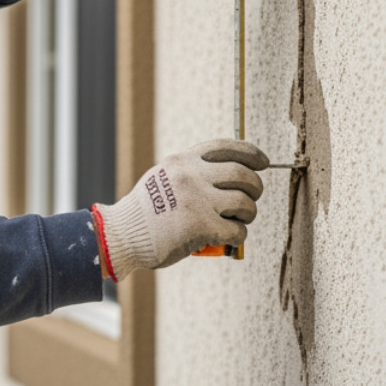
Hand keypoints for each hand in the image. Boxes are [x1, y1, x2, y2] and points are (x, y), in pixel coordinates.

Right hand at [92, 140, 266, 281]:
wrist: (122, 235)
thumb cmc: (145, 212)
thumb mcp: (164, 177)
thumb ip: (191, 173)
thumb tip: (229, 178)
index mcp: (183, 160)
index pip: (226, 147)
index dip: (250, 153)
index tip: (263, 162)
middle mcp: (191, 175)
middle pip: (243, 175)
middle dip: (256, 187)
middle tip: (252, 198)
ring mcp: (197, 200)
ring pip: (245, 203)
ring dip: (248, 214)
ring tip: (238, 220)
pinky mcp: (201, 226)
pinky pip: (237, 231)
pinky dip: (238, 237)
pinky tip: (228, 239)